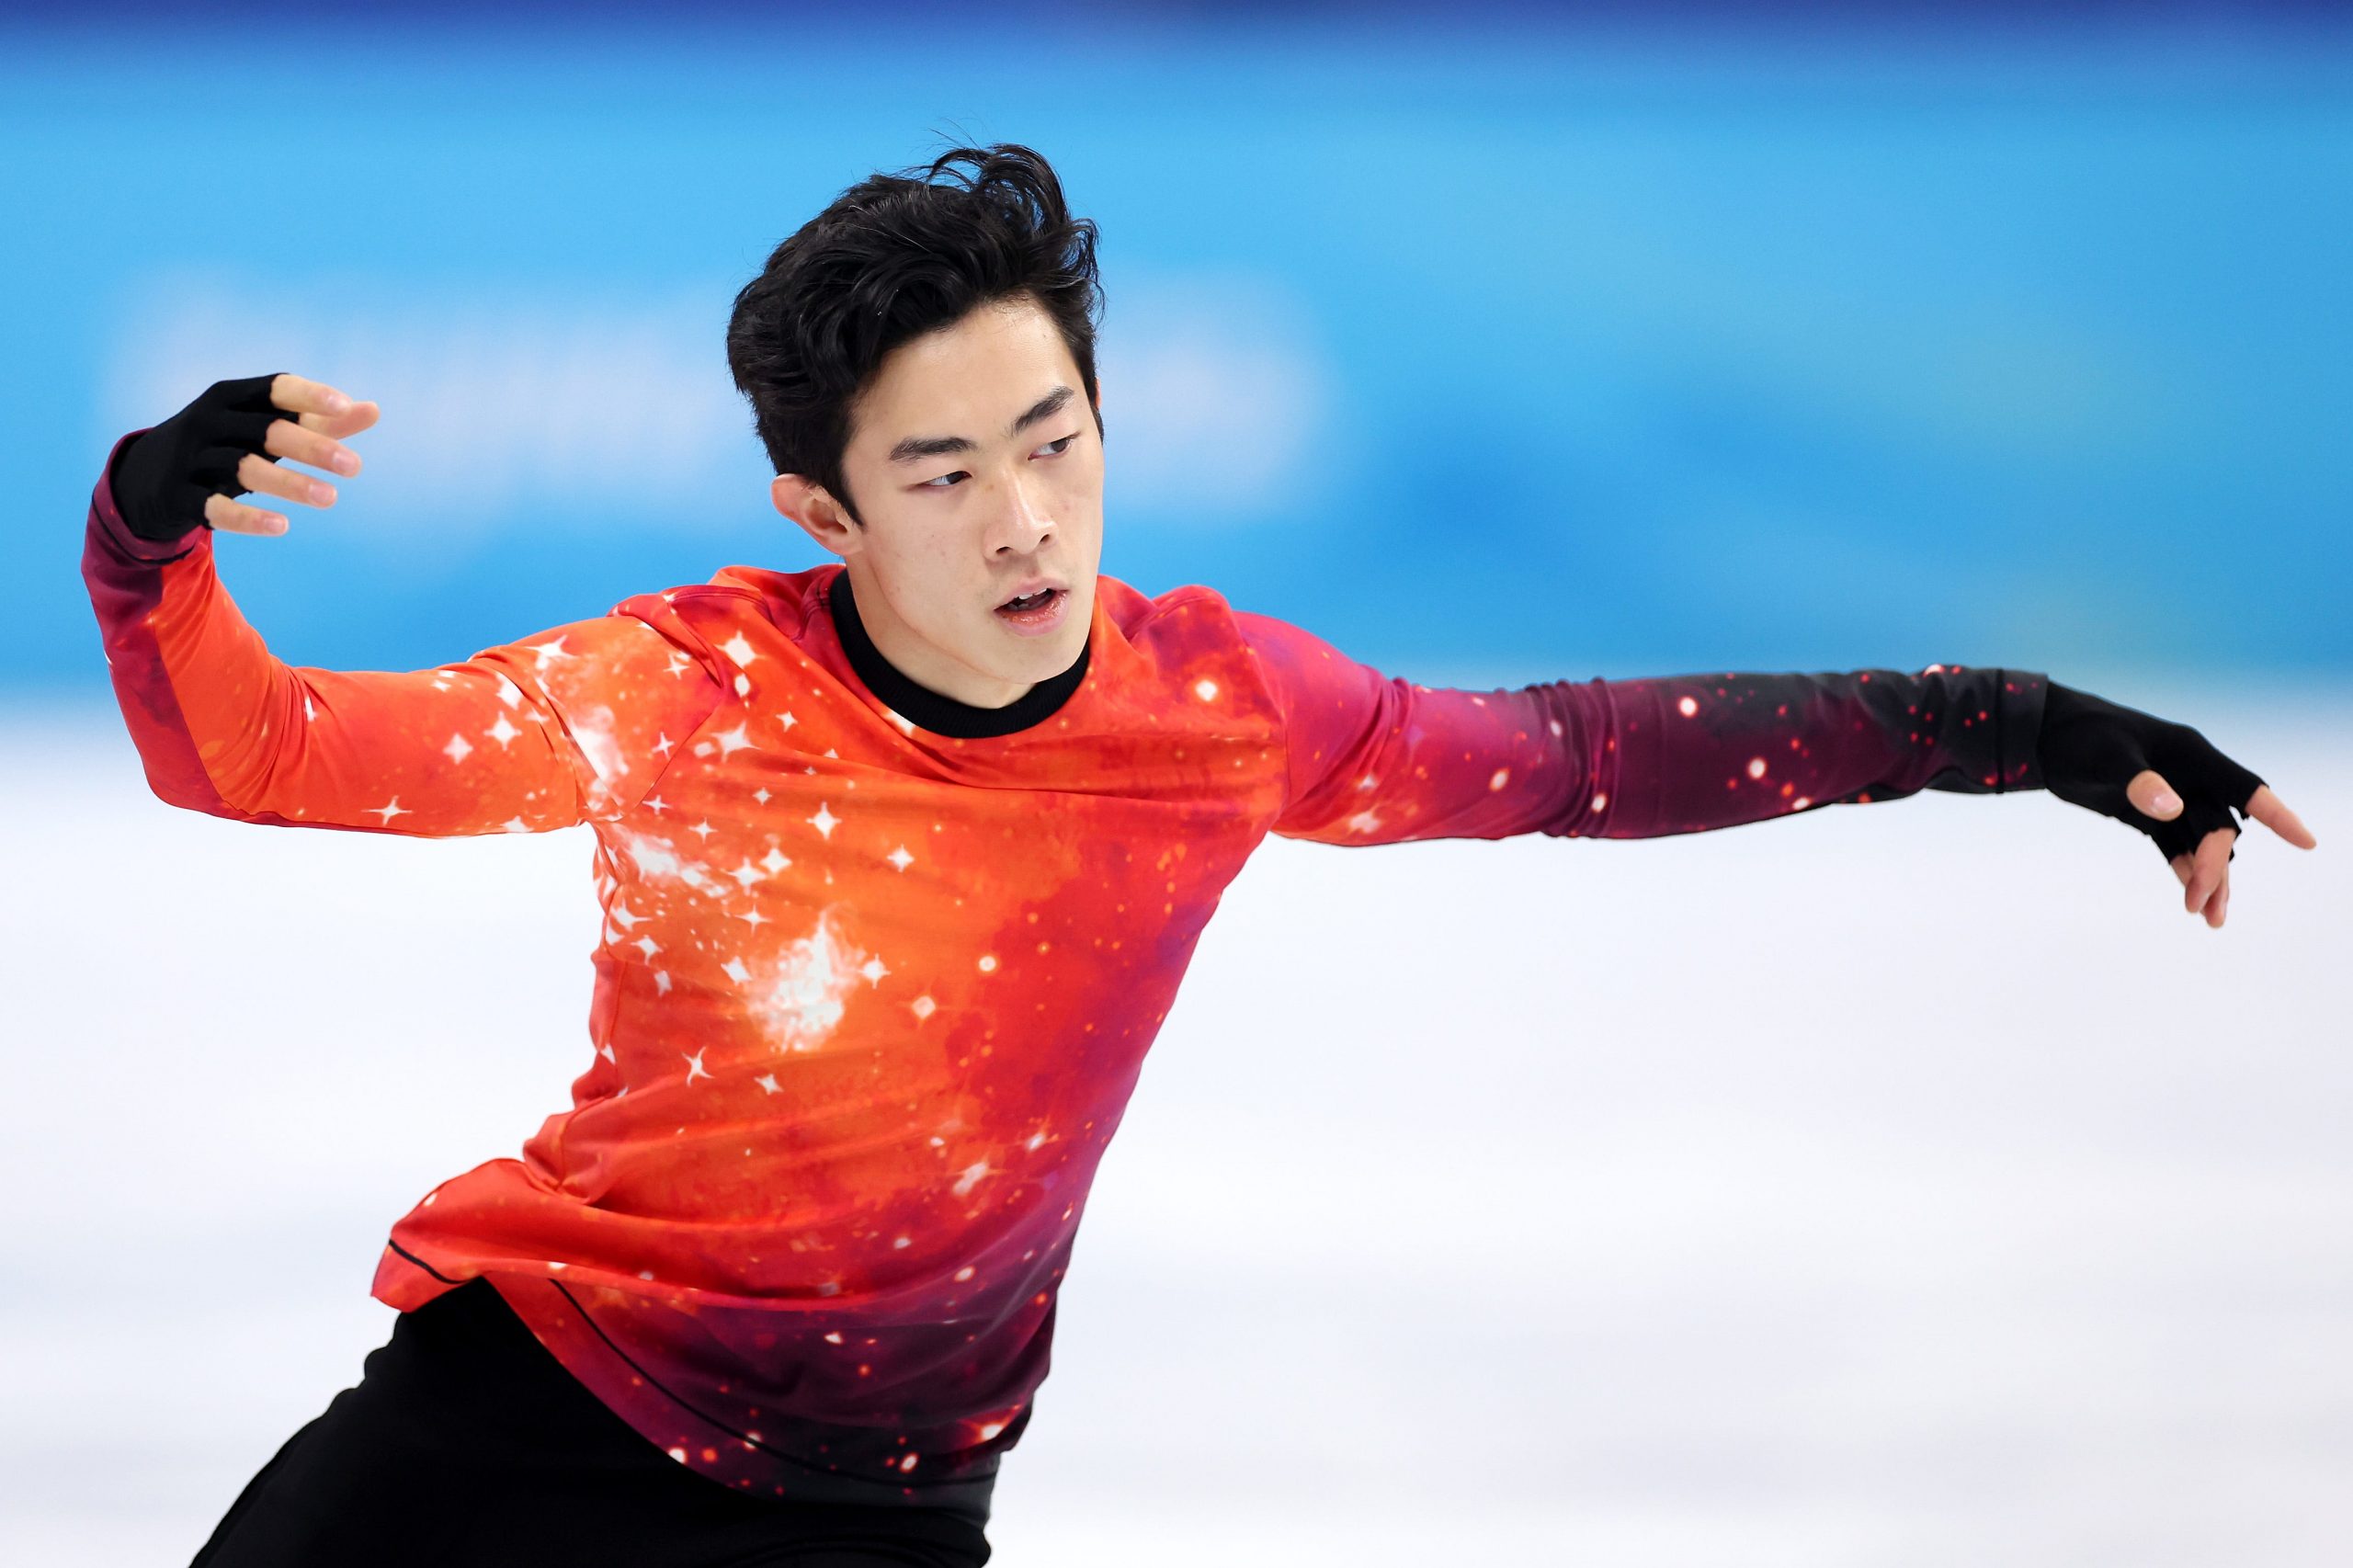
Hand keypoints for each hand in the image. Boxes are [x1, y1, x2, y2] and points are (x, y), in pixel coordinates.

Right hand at [111, 372, 379, 540]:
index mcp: (231, 398)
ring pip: (244, 469)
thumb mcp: (266, 426)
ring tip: (331, 498)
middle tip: (355, 467)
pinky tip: (282, 526)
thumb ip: (318, 421)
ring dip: (289, 484)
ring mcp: (192, 460)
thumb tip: (373, 410)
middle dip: (311, 447)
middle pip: (266, 431)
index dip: (307, 395)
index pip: (273, 389)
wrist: (149, 475)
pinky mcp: (181, 497)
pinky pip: (215, 508)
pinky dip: (247, 519)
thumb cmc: (227, 442)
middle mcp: (209, 423)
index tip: (343, 405)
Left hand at [2038, 681, 2317, 928]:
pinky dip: (2182, 868)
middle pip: (2220, 827)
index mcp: (2191, 755)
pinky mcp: (2145, 815)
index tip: (2307, 843)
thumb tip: (2174, 808)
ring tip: (2209, 919)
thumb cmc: (2080, 735)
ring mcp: (2169, 797)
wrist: (2045, 736)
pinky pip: (2174, 845)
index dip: (2277, 815)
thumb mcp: (2106, 756)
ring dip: (2207, 877)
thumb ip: (2139, 782)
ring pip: (2201, 842)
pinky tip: (2189, 896)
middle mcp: (2188, 778)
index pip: (2245, 788)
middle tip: (2198, 903)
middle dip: (2216, 865)